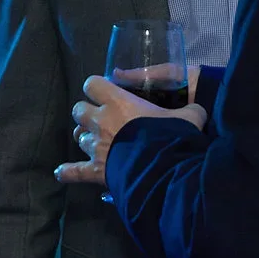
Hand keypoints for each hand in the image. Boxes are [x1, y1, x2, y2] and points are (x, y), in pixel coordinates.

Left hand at [55, 74, 206, 186]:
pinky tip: (61, 172)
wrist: (162, 168)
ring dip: (85, 138)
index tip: (106, 91)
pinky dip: (68, 172)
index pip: (93, 84)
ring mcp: (95, 147)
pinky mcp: (95, 170)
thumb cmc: (171, 136)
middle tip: (101, 117)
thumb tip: (197, 110)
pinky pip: (75, 171)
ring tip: (94, 142)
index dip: (97, 86)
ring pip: (78, 137)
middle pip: (79, 110)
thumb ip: (189, 110)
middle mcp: (100, 121)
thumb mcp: (190, 116)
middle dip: (87, 112)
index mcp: (118, 102)